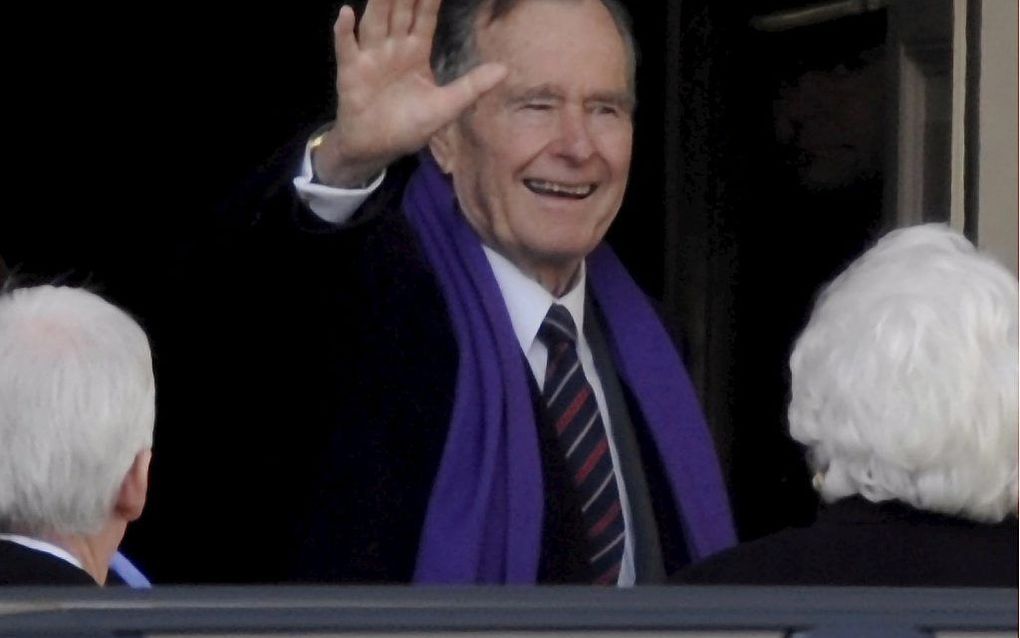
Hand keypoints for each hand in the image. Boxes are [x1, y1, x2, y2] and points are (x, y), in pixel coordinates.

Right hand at [313, 0, 507, 186]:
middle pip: (400, 11)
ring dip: (378, 2)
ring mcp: (371, 57)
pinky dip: (344, 31)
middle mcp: (393, 47)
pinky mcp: (351, 72)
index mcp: (416, 51)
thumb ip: (472, 86)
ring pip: (375, 21)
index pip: (425, 16)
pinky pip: (347, 48)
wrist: (377, 148)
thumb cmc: (409, 126)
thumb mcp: (446, 106)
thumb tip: (505, 69)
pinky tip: (346, 13)